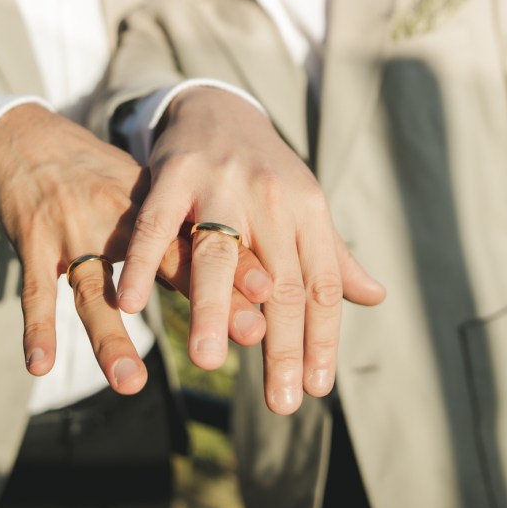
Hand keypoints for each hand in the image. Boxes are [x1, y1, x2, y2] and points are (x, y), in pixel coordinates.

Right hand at [0, 103, 270, 394]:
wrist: (31, 143)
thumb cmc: (101, 179)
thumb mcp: (146, 196)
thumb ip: (188, 238)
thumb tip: (254, 282)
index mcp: (154, 204)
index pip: (202, 239)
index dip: (235, 265)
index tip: (268, 293)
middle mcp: (118, 216)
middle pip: (165, 263)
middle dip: (205, 303)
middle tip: (243, 337)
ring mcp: (73, 230)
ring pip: (95, 289)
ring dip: (111, 338)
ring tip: (133, 384)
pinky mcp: (33, 242)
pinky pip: (36, 291)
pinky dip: (38, 328)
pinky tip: (41, 365)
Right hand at [116, 88, 385, 413]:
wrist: (218, 106)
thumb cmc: (265, 172)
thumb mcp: (302, 208)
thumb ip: (332, 257)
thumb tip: (375, 298)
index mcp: (307, 211)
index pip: (319, 286)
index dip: (320, 338)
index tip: (315, 388)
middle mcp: (271, 198)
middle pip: (279, 280)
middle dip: (280, 345)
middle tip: (278, 401)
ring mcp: (221, 183)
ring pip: (220, 254)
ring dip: (214, 308)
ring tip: (208, 361)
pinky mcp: (174, 172)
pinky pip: (157, 224)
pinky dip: (142, 261)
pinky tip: (130, 301)